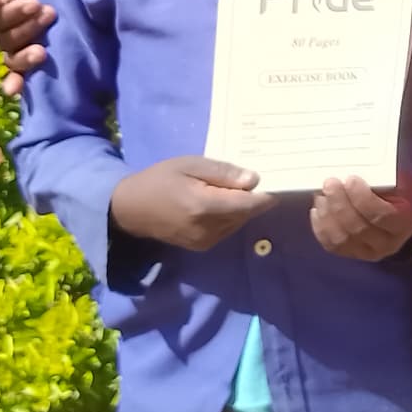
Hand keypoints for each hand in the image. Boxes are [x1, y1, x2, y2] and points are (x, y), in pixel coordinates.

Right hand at [0, 0, 51, 94]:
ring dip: (24, 58)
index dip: (13, 14)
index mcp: (1, 3)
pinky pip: (22, 72)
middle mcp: (10, 24)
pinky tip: (16, 90)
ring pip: (12, 58)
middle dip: (26, 29)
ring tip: (43, 51)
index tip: (36, 2)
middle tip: (50, 12)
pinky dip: (17, 82)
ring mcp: (26, 39)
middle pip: (4, 40)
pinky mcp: (43, 49)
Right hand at [109, 156, 273, 249]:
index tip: (280, 179)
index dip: (267, 194)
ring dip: (242, 207)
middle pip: (246, 214)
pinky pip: (227, 228)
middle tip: (257, 177)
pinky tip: (222, 200)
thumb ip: (222, 173)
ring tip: (236, 186)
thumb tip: (254, 180)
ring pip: (238, 222)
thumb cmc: (161, 179)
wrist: (131, 209)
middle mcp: (208, 229)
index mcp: (205, 207)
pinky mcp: (202, 246)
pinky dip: (231, 215)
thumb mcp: (190, 165)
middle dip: (254, 197)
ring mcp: (205, 241)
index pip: (249, 204)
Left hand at [310, 176, 411, 260]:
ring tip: (321, 195)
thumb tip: (360, 172)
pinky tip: (318, 210)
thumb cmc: (398, 196)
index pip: (382, 215)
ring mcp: (365, 253)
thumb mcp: (401, 184)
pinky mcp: (348, 254)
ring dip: (328, 214)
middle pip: (358, 228)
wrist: (395, 219)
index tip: (351, 179)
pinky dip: (321, 227)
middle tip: (330, 183)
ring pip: (341, 239)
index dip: (363, 198)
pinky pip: (330, 245)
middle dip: (340, 204)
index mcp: (402, 224)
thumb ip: (384, 180)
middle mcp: (385, 244)